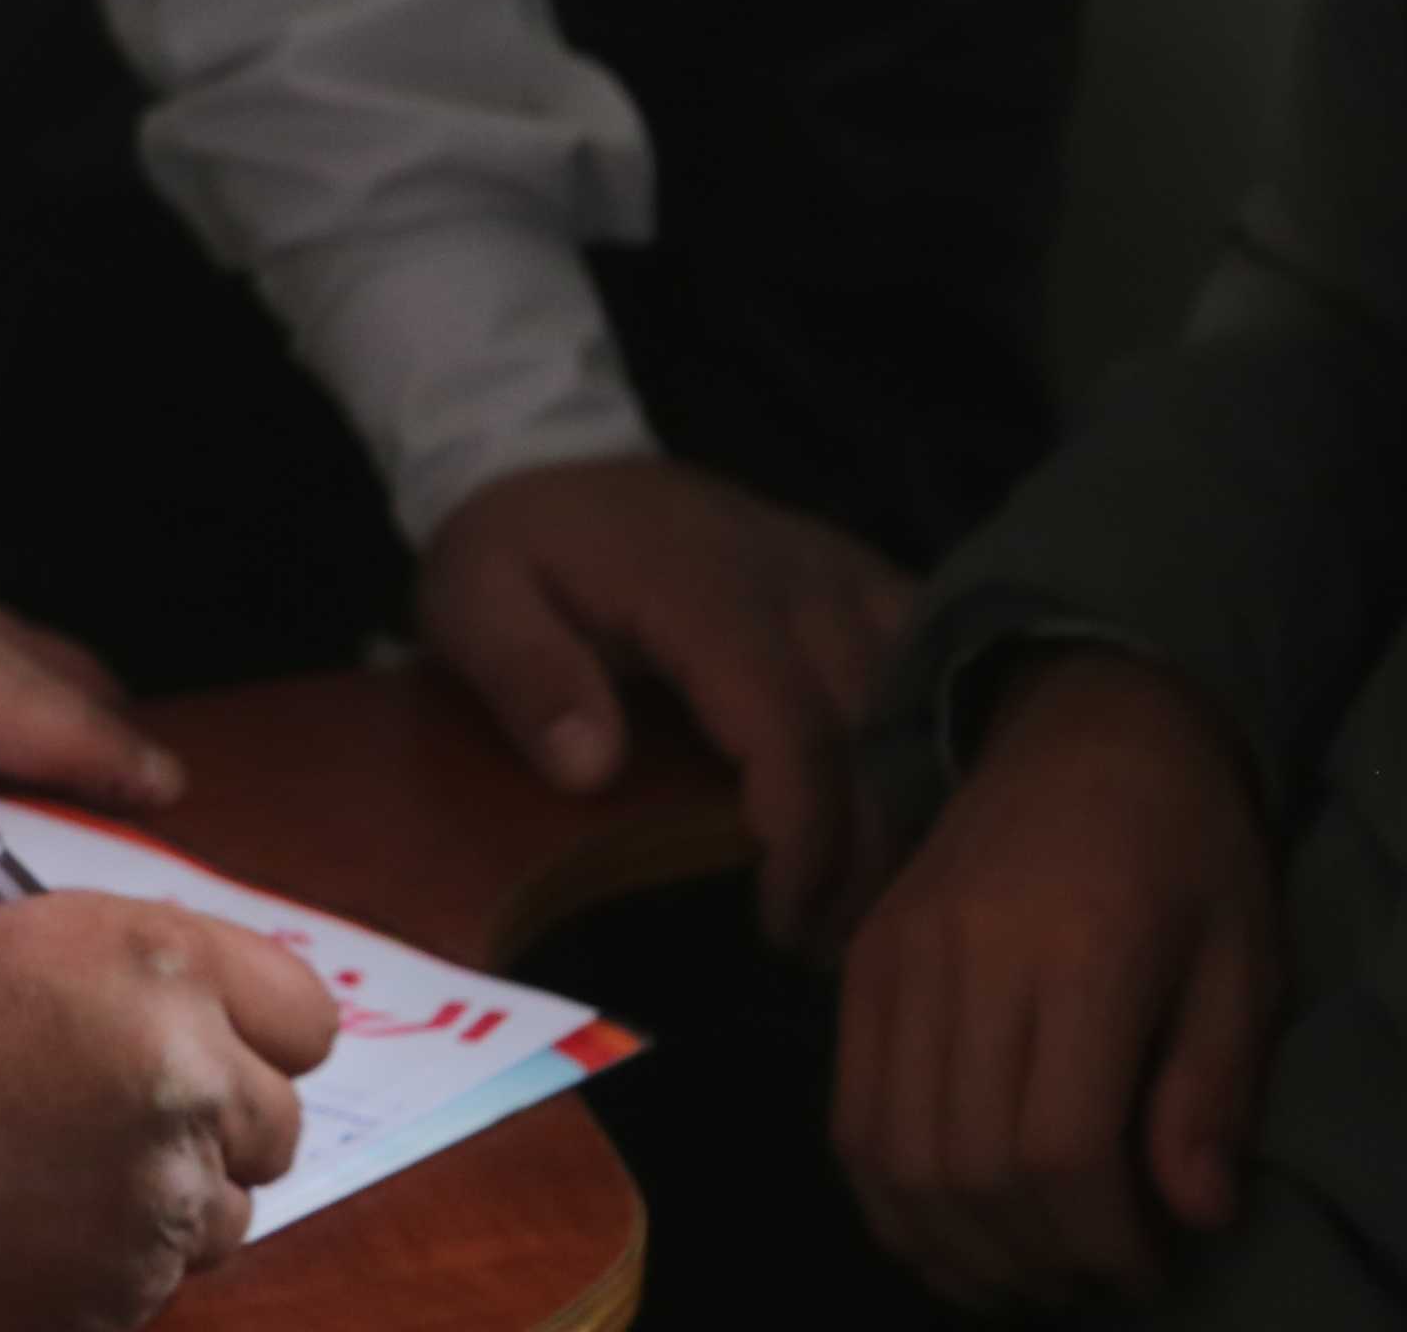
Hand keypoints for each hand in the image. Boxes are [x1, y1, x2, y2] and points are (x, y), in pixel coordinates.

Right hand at [0, 890, 337, 1331]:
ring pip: (223, 1218)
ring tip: (50, 1174)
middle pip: (276, 1127)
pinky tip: (16, 1226)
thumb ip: (110, 962)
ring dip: (162, 1200)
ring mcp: (155, 1203)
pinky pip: (150, 1283)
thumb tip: (171, 995)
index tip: (217, 1043)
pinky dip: (101, 1263)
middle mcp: (183, 1083)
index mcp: (159, 967)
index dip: (259, 1031)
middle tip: (114, 1114)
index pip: (305, 1017)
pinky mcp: (113, 1297)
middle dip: (214, 1123)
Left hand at [417, 451, 913, 941]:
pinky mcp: (862, 579)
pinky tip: (912, 824)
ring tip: (863, 908)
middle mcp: (799, 580)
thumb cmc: (515, 548)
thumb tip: (589, 767)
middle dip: (866, 854)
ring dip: (906, 810)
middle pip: (877, 732)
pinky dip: (934, 743)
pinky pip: (930, 661)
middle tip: (825, 951)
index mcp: (707, 590)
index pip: (792, 728)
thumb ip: (525, 674)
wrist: (552, 455)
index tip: (781, 927)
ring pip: (921, 702)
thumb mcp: (472, 598)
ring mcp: (842, 574)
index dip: (803, 840)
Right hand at [832, 648, 1278, 1308]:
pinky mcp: (860, 959)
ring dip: (955, 1243)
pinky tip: (943, 1230)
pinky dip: (885, 1193)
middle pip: (971, 1164)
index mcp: (1083, 953)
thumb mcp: (1244, 959)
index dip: (1102, 1240)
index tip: (1150, 1268)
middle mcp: (971, 955)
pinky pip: (848, 1109)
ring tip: (1021, 1272)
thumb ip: (1213, 1088)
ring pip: (895, 1150)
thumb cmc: (1189, 847)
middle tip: (1089, 1278)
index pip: (1061, 1147)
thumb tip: (1194, 1215)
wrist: (1088, 721)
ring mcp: (898, 954)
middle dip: (1035, 1256)